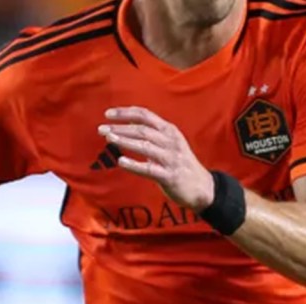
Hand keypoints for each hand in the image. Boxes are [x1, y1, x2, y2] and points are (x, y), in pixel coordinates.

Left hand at [98, 107, 214, 211]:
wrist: (203, 188)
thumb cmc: (181, 165)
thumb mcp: (170, 144)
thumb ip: (151, 135)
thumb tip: (125, 126)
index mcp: (170, 131)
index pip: (145, 115)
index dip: (125, 113)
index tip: (108, 114)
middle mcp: (171, 142)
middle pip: (143, 130)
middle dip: (120, 128)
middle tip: (102, 129)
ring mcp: (171, 159)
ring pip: (145, 146)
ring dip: (125, 141)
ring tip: (109, 139)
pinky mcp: (170, 176)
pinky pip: (149, 169)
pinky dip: (134, 165)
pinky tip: (121, 162)